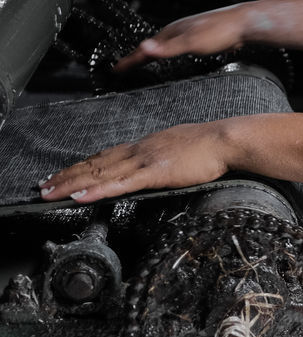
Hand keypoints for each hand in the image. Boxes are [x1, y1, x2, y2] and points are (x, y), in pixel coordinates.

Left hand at [37, 122, 232, 204]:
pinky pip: (120, 183)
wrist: (226, 139)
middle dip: (67, 175)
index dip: (83, 166)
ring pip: (100, 174)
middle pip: (96, 164)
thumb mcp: (180, 149)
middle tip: (43, 186)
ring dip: (72, 184)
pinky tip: (81, 197)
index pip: (106, 156)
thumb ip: (163, 158)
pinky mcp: (154, 172)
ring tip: (50, 193)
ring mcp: (144, 160)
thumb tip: (155, 167)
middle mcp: (139, 150)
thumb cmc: (211, 146)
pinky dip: (97, 190)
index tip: (64, 174)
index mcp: (146, 145)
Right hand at [114, 6, 248, 71]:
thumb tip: (143, 48)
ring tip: (143, 62)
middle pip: (152, 47)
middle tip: (123, 67)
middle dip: (137, 57)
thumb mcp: (191, 42)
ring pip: (165, 46)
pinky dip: (169, 54)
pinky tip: (175, 56)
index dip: (130, 60)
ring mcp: (189, 33)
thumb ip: (168, 48)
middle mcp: (178, 31)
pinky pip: (178, 48)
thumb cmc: (221, 31)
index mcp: (172, 32)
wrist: (244, 23)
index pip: (145, 49)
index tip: (115, 69)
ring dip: (153, 54)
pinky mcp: (201, 38)